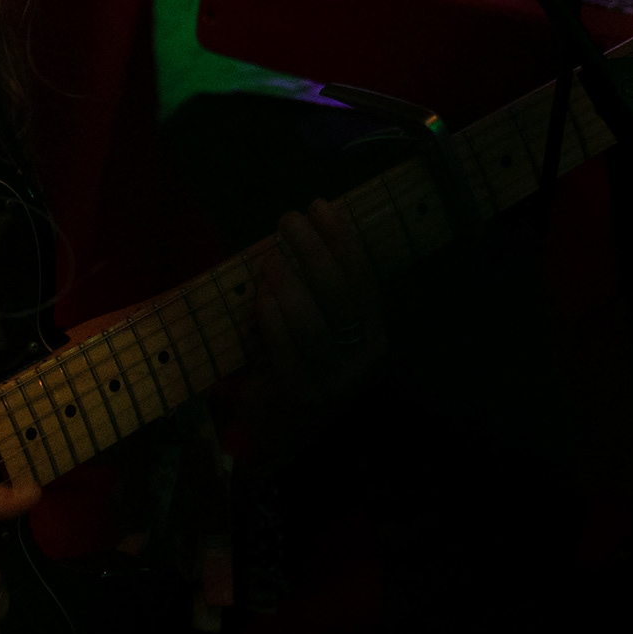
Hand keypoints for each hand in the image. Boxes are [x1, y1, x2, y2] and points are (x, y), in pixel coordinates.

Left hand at [246, 197, 382, 417]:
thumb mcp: (318, 324)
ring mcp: (332, 380)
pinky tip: (260, 295)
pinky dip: (272, 320)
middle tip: (289, 219)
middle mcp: (361, 357)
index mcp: (372, 333)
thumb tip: (305, 228)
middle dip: (316, 251)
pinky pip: (286, 352)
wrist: (282, 428)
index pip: (363, 279)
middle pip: (341, 296)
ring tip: (272, 256)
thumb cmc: (297, 360)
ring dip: (291, 285)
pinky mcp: (299, 396)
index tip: (321, 205)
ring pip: (315, 326)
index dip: (344, 240)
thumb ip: (317, 287)